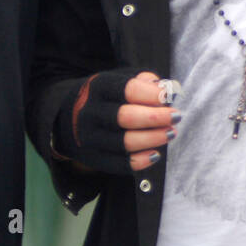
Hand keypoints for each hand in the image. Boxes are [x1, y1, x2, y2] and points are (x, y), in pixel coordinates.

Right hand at [54, 69, 179, 173]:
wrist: (68, 119)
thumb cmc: (106, 98)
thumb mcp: (118, 81)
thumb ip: (143, 83)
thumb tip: (168, 89)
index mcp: (98, 87)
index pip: (127, 89)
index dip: (151, 94)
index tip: (168, 98)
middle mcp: (91, 112)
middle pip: (127, 117)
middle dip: (156, 118)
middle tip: (176, 116)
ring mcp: (91, 137)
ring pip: (125, 142)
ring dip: (153, 138)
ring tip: (171, 133)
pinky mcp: (94, 158)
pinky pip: (120, 164)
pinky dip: (140, 161)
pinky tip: (155, 154)